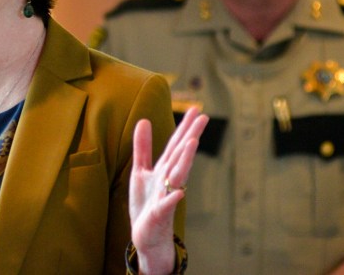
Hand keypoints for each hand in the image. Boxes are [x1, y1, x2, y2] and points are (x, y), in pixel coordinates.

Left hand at [129, 107, 207, 273]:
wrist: (147, 235)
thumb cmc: (146, 203)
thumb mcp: (140, 171)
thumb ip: (142, 147)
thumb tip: (144, 120)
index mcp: (164, 168)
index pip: (176, 144)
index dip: (184, 127)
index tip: (196, 109)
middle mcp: (169, 179)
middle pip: (180, 154)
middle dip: (190, 135)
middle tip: (203, 117)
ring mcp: (166, 195)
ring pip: (178, 175)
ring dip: (185, 159)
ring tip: (192, 142)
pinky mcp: (159, 214)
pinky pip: (166, 206)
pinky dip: (172, 199)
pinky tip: (178, 193)